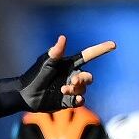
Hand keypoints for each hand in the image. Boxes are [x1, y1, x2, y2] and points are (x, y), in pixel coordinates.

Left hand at [0, 35, 115, 113]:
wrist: (25, 94)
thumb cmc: (34, 75)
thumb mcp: (45, 63)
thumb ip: (55, 52)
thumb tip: (63, 38)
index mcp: (69, 65)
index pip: (88, 55)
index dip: (100, 50)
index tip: (113, 45)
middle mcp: (72, 76)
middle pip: (88, 76)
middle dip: (84, 79)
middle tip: (73, 80)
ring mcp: (71, 89)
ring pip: (83, 89)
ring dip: (76, 89)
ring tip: (64, 89)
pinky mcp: (67, 101)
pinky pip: (80, 101)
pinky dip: (79, 99)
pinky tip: (77, 99)